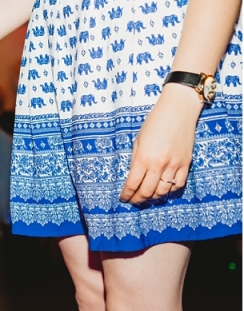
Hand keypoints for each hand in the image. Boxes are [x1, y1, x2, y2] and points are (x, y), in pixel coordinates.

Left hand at [119, 84, 202, 203]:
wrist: (178, 110)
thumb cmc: (154, 123)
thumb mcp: (138, 141)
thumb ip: (135, 161)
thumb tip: (133, 178)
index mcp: (143, 158)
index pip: (132, 185)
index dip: (126, 195)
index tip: (123, 198)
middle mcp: (158, 165)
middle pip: (147, 192)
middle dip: (138, 200)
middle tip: (133, 201)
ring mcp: (174, 165)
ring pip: (162, 192)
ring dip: (153, 197)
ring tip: (147, 196)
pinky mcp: (186, 164)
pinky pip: (178, 185)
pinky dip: (170, 190)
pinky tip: (163, 188)